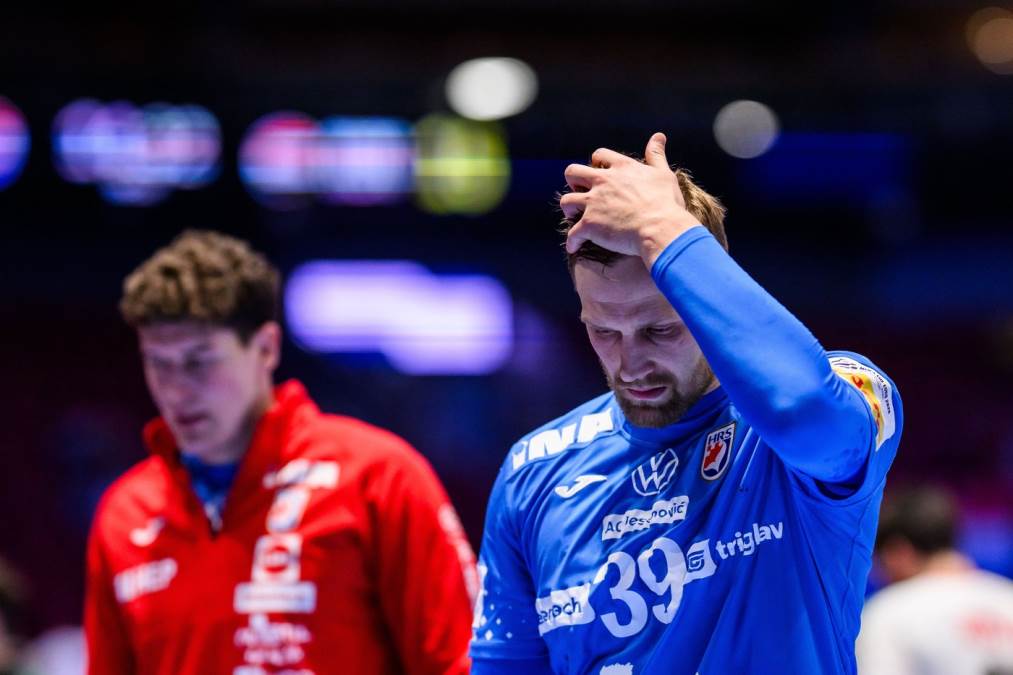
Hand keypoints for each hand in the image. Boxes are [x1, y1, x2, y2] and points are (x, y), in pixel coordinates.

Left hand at [561, 133, 700, 266]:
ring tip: (574, 216)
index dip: (596, 163)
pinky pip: (573, 234)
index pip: (600, 155)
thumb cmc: (666, 203)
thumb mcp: (663, 174)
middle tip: (580, 190)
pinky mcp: (589, 225)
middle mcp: (603, 182)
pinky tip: (574, 247)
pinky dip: (572, 241)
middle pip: (573, 172)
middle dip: (573, 181)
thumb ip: (656, 155)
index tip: (597, 171)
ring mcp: (593, 203)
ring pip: (567, 201)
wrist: (661, 229)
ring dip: (568, 208)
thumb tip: (658, 136)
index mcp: (621, 168)